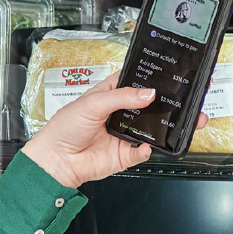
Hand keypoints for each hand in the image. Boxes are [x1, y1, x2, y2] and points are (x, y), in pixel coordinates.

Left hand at [20, 72, 208, 187]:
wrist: (56, 159)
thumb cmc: (64, 128)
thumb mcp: (92, 104)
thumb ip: (121, 97)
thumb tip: (148, 93)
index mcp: (108, 97)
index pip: (131, 82)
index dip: (146, 78)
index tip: (164, 74)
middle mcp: (118, 115)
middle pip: (146, 106)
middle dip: (161, 103)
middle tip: (176, 99)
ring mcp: (122, 135)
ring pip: (149, 129)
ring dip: (162, 126)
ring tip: (173, 121)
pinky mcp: (124, 154)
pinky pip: (142, 152)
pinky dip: (146, 149)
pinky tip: (144, 145)